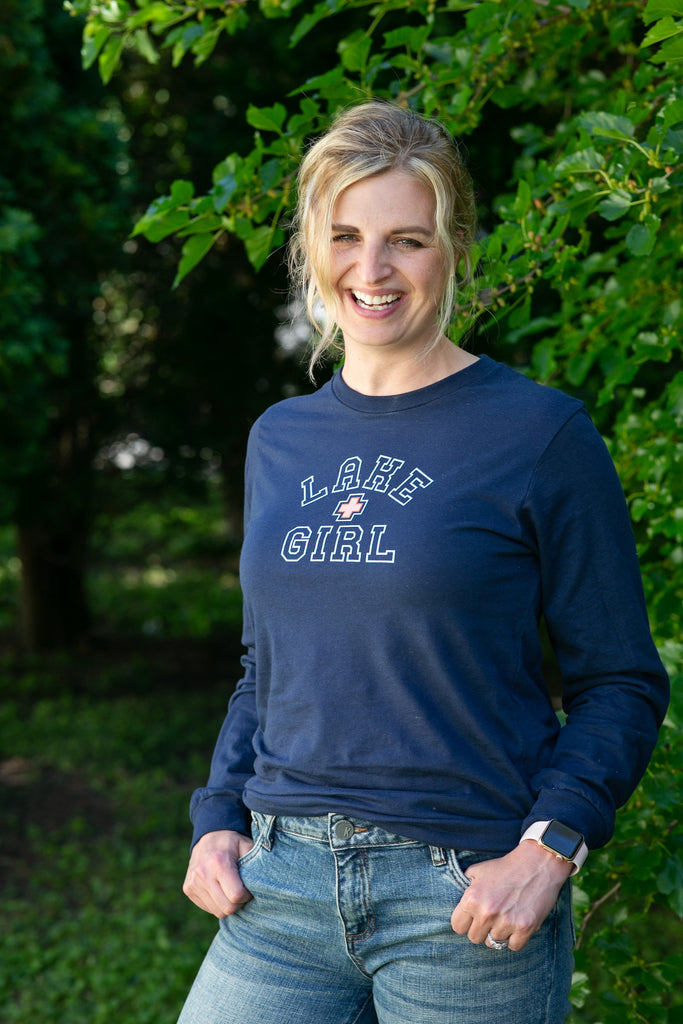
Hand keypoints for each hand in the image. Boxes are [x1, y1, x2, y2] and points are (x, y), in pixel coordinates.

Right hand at [182, 828, 254, 917]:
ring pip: (217, 911)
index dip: (247, 895)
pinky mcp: (188, 889)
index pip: (236, 896)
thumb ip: (254, 866)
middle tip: (242, 892)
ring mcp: (193, 883)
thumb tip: (261, 887)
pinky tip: (220, 890)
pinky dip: (217, 903)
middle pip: (227, 908)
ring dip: (228, 905)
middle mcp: (202, 874)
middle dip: (239, 903)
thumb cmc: (232, 843)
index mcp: (218, 863)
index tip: (249, 888)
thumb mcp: (247, 847)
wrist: (209, 836)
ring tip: (231, 890)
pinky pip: (208, 908)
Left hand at [450, 841, 572, 950]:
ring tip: (505, 917)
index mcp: (472, 898)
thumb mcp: (478, 870)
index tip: (473, 918)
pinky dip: (515, 938)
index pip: (457, 926)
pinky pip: (513, 946)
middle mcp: (487, 912)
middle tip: (491, 917)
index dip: (465, 922)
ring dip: (498, 933)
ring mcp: (506, 922)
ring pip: (494, 943)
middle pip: (474, 938)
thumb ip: (465, 887)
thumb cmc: (506, 867)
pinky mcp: (525, 928)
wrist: (537, 863)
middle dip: (481, 929)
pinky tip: (517, 923)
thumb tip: (460, 904)